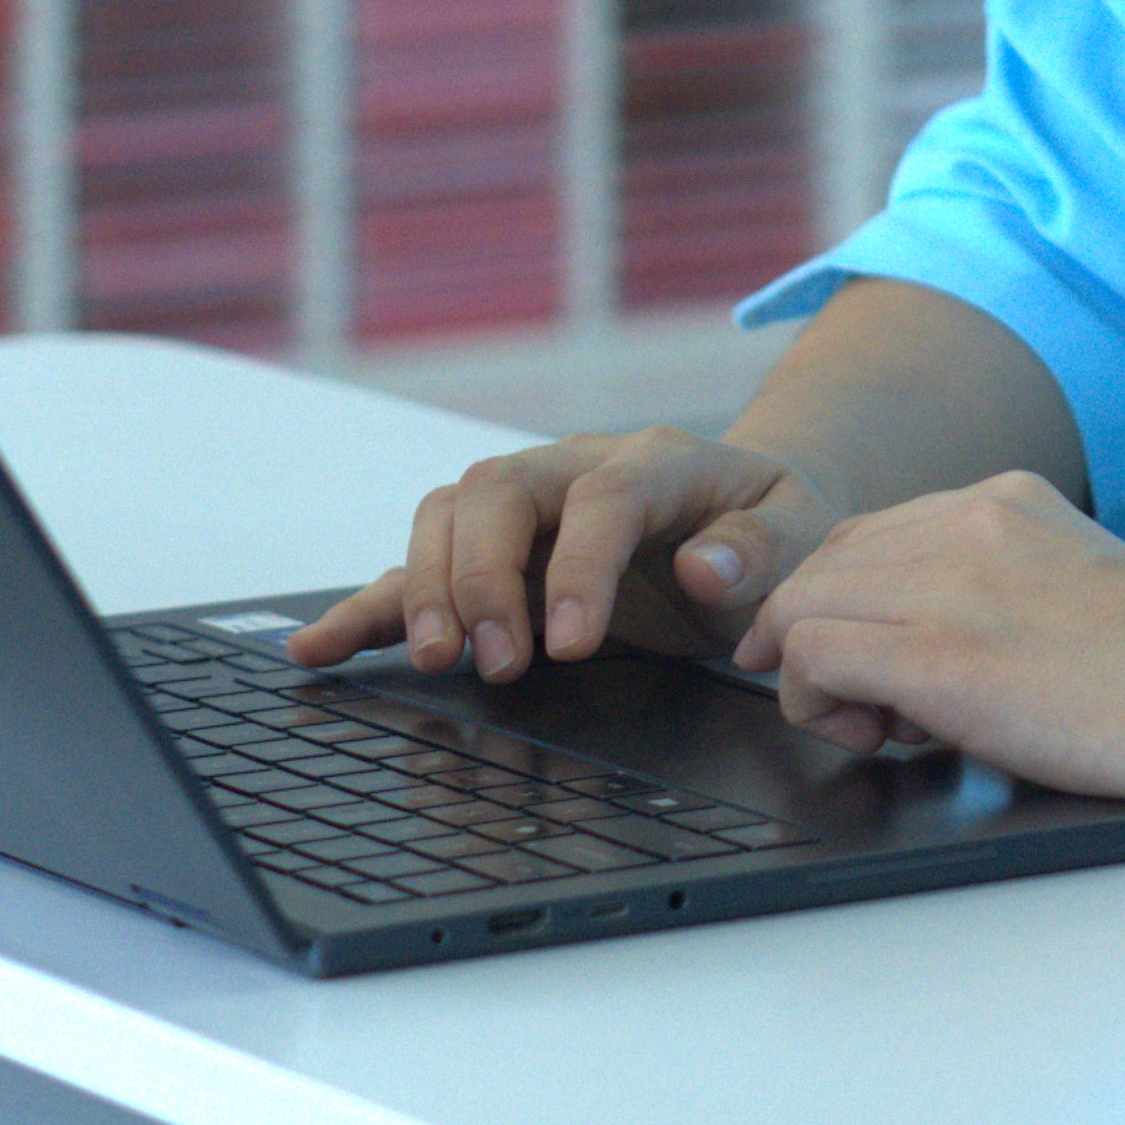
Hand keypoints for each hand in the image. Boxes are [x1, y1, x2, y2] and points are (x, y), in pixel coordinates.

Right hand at [290, 426, 834, 684]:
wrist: (752, 519)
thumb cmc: (774, 530)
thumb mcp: (804, 535)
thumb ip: (766, 550)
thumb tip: (707, 568)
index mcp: (659, 460)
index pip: (604, 497)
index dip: (579, 566)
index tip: (569, 644)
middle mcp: (576, 467)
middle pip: (499, 491)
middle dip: (486, 577)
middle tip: (496, 664)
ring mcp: (527, 507)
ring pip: (448, 515)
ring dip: (432, 588)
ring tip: (441, 663)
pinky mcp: (495, 555)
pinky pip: (416, 569)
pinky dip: (369, 606)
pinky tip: (320, 649)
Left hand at [732, 472, 1124, 836]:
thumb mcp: (1071, 590)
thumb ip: (996, 587)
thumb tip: (915, 639)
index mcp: (1006, 500)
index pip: (870, 535)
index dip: (844, 604)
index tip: (853, 663)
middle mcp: (969, 520)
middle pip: (824, 564)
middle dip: (816, 637)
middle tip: (863, 709)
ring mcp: (950, 580)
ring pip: (800, 604)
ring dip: (813, 675)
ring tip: (878, 727)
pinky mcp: (936, 652)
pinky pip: (809, 653)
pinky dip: (815, 701)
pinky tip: (877, 735)